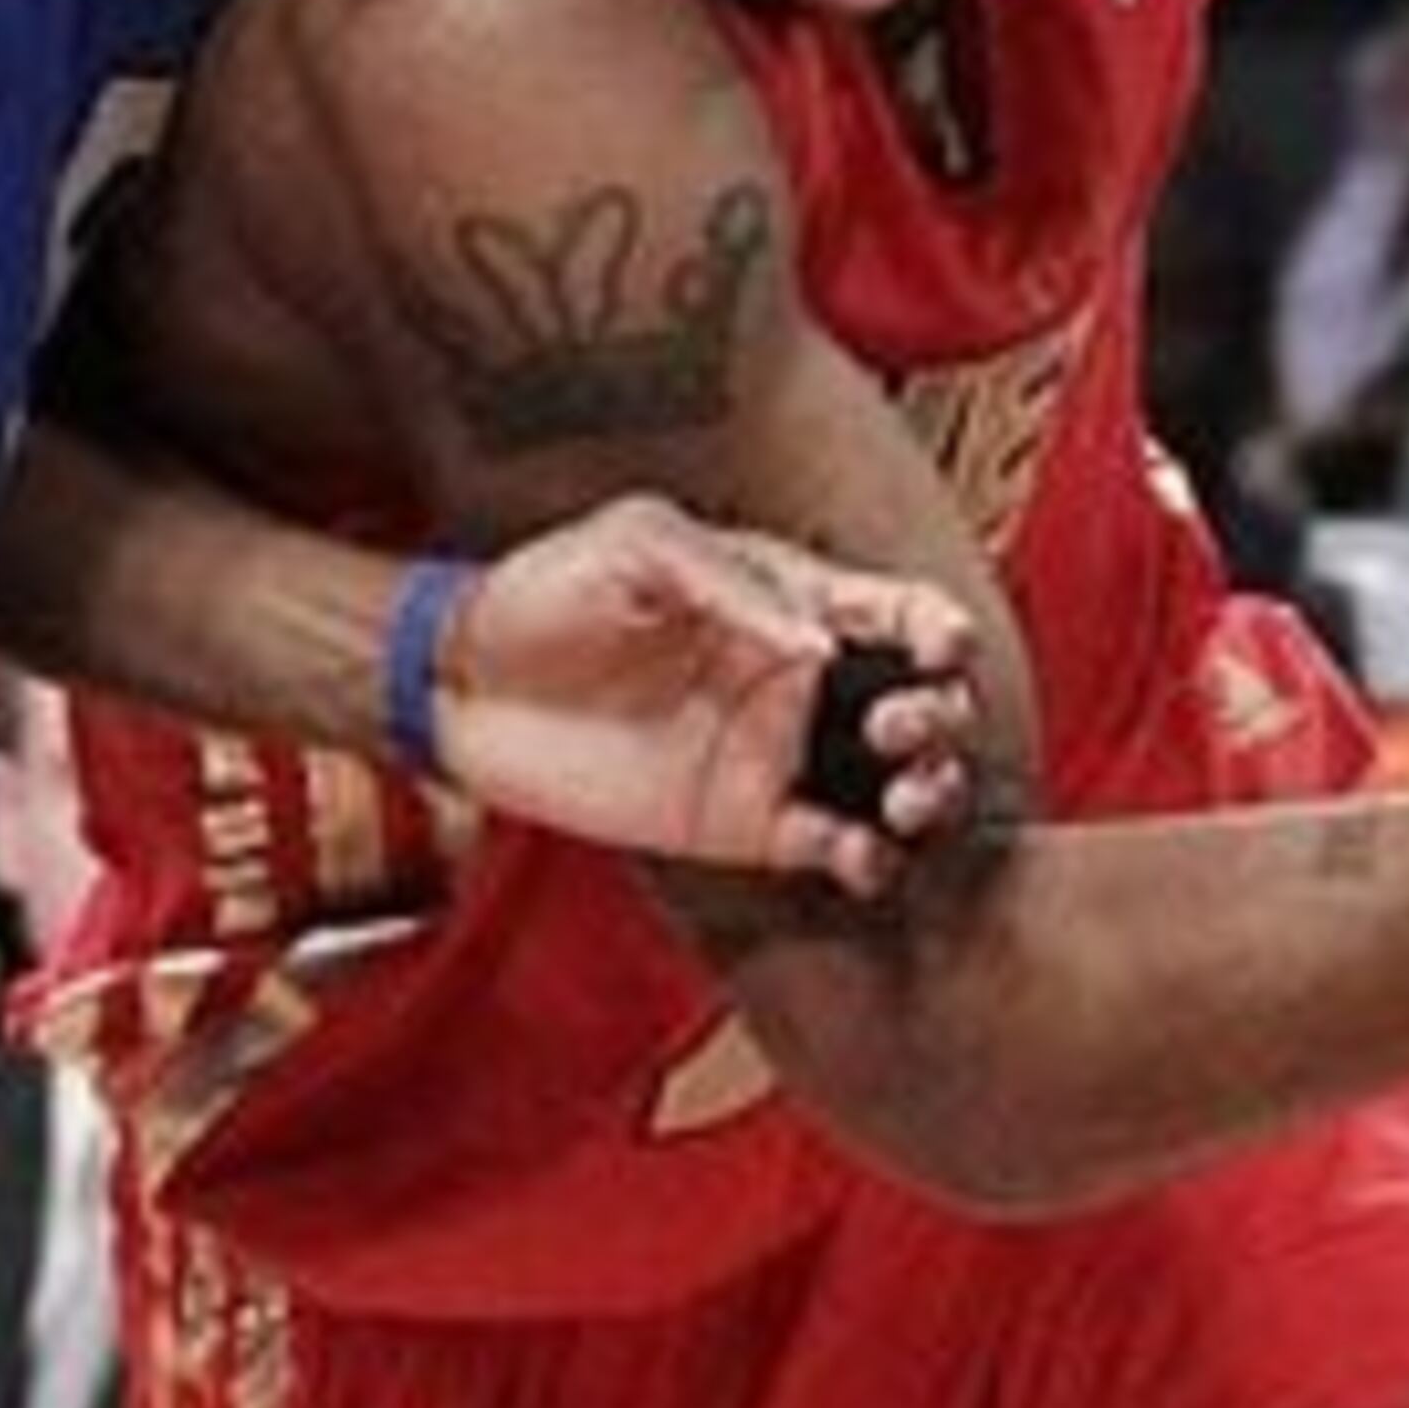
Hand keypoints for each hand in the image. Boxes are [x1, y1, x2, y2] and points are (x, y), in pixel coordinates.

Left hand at [437, 497, 980, 900]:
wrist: (463, 683)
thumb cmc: (548, 591)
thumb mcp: (641, 547)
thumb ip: (734, 588)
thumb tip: (821, 647)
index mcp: (791, 597)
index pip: (899, 609)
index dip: (940, 627)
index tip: (937, 648)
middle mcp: (800, 678)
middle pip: (924, 699)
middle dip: (946, 714)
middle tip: (898, 727)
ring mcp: (776, 754)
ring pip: (899, 781)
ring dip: (929, 791)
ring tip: (899, 798)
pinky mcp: (742, 826)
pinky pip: (834, 849)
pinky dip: (869, 860)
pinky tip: (858, 851)